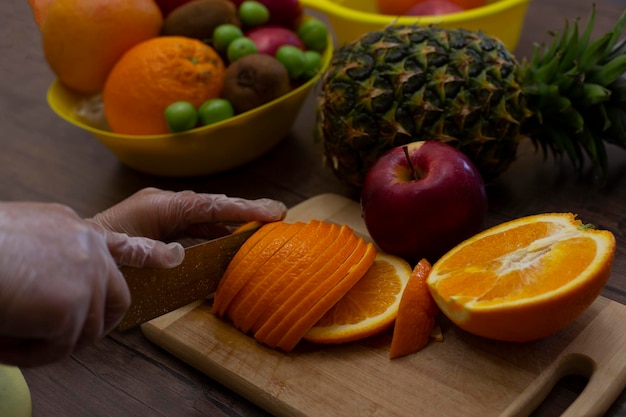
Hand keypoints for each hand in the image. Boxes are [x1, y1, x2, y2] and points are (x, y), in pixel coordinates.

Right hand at [0, 202, 180, 366]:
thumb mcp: (16, 238)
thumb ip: (47, 259)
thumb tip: (49, 290)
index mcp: (70, 228)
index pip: (119, 244)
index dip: (147, 254)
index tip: (173, 256)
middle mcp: (88, 246)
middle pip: (115, 296)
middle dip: (95, 324)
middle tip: (58, 338)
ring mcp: (86, 273)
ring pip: (84, 329)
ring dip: (46, 342)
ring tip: (8, 331)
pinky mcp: (73, 304)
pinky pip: (60, 347)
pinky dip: (30, 354)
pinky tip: (6, 339)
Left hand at [89, 187, 287, 241]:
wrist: (75, 255)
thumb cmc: (97, 257)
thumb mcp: (123, 255)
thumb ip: (153, 252)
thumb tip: (182, 255)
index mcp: (159, 206)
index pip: (210, 205)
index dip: (243, 208)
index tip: (272, 212)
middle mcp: (164, 204)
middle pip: (213, 205)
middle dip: (246, 209)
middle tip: (279, 213)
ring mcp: (163, 214)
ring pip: (207, 215)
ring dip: (234, 219)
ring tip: (264, 224)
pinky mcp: (162, 226)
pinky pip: (196, 226)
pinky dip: (217, 230)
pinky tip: (232, 239)